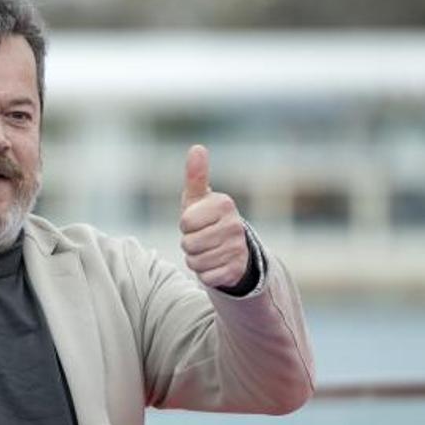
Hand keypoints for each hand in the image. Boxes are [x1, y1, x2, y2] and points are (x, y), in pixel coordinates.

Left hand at [179, 145, 248, 288]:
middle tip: (201, 238)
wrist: (233, 249)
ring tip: (207, 250)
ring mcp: (238, 248)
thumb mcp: (198, 199)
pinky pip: (206, 277)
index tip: (196, 221)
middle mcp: (235, 225)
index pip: (186, 221)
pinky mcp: (236, 270)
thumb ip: (196, 175)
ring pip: (195, 262)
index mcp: (224, 204)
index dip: (186, 224)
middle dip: (189, 244)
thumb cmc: (207, 219)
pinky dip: (205, 274)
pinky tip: (215, 264)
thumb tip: (197, 148)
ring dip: (196, 259)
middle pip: (188, 244)